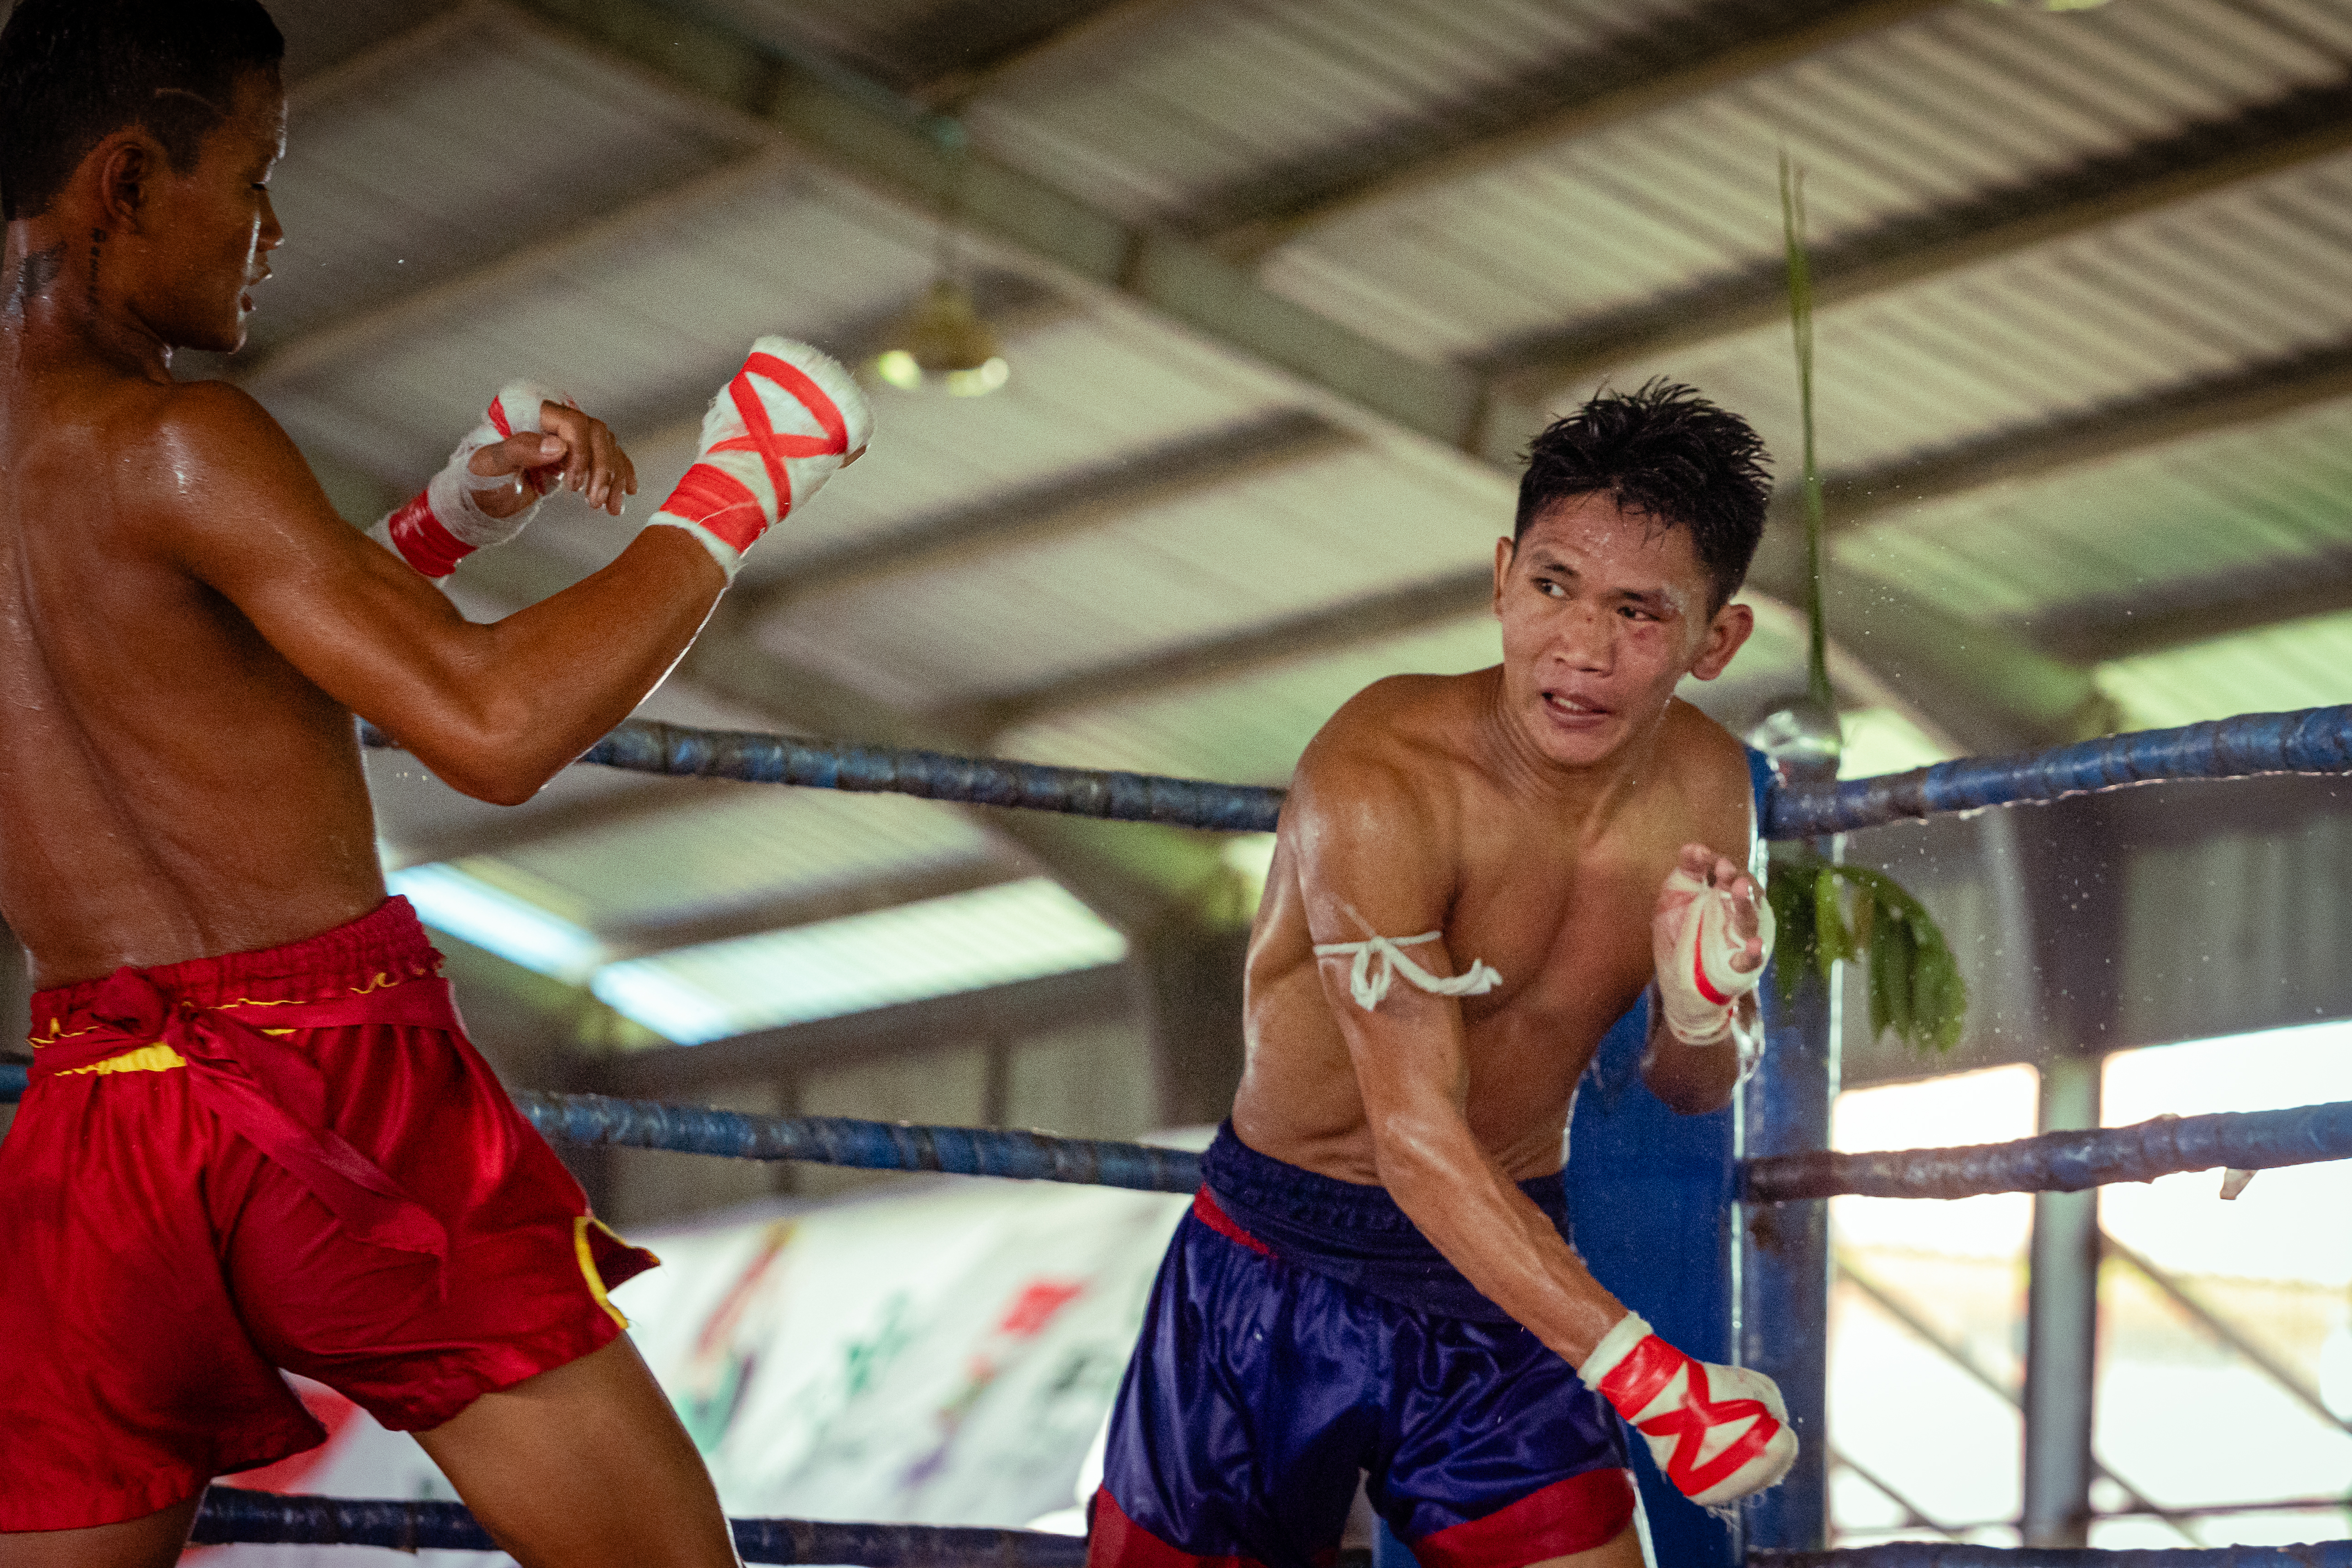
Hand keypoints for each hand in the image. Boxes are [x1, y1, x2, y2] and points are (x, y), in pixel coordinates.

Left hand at [468, 402, 636, 516]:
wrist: (482, 498)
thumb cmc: (480, 479)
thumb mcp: (488, 465)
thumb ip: (518, 449)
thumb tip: (556, 446)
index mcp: (533, 416)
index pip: (572, 422)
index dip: (580, 452)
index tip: (573, 483)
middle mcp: (555, 424)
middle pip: (596, 434)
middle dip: (601, 469)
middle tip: (593, 500)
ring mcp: (569, 440)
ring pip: (607, 447)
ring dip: (613, 477)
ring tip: (606, 506)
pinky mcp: (577, 456)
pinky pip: (609, 457)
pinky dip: (621, 474)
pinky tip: (625, 492)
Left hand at [1653, 842, 1764, 977]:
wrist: (1679, 983)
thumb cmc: (1679, 935)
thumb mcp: (1675, 899)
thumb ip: (1686, 871)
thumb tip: (1693, 847)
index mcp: (1721, 895)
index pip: (1727, 872)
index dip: (1715, 861)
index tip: (1699, 855)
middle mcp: (1736, 913)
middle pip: (1744, 891)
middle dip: (1736, 876)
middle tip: (1724, 867)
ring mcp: (1740, 939)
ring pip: (1750, 919)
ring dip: (1746, 903)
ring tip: (1739, 888)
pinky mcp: (1740, 966)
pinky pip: (1752, 959)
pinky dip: (1755, 952)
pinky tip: (1754, 944)